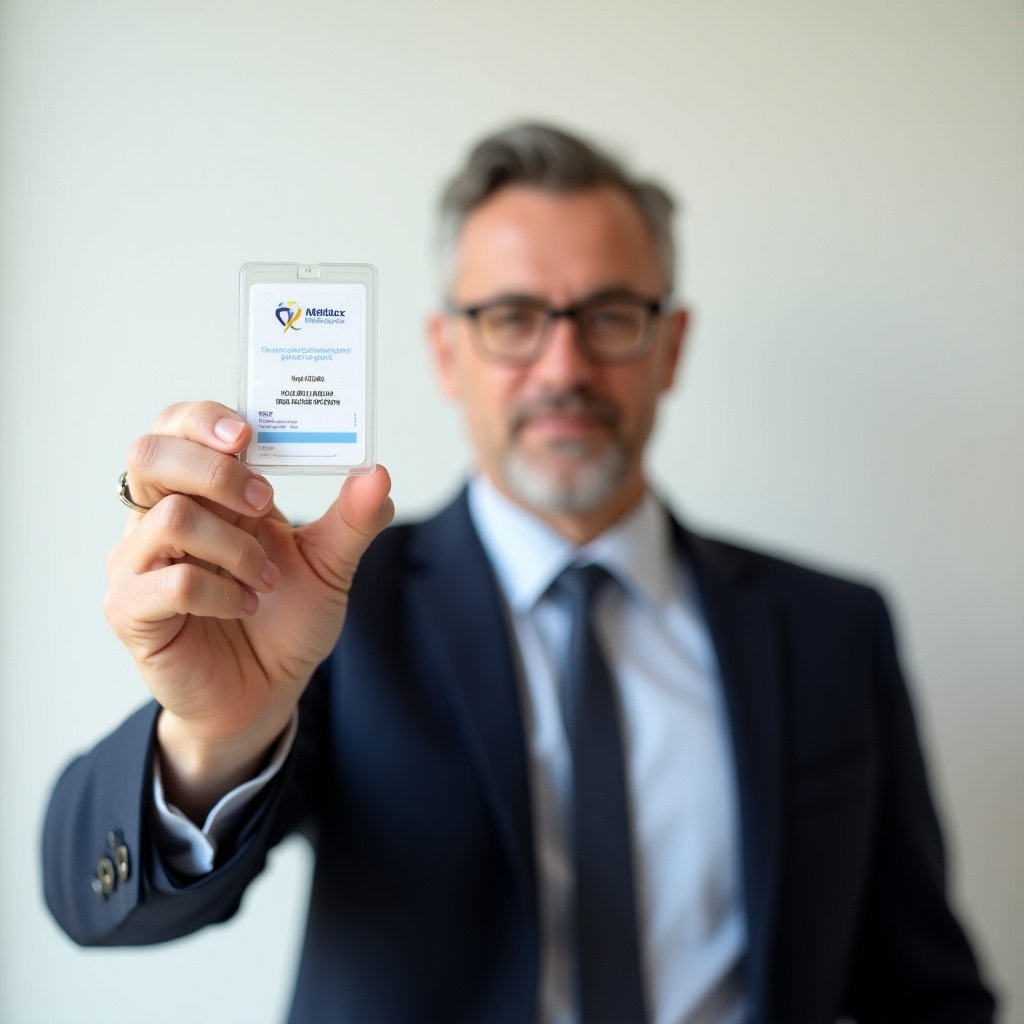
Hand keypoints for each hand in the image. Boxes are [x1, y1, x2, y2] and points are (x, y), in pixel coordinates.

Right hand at [104, 401, 393, 818]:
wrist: (266, 691)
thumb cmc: (285, 619)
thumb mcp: (330, 565)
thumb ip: (353, 519)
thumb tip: (379, 473)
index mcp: (205, 492)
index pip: (178, 427)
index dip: (205, 419)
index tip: (249, 435)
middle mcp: (161, 517)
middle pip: (150, 454)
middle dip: (216, 470)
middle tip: (263, 502)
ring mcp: (140, 563)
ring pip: (170, 517)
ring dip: (236, 546)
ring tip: (264, 579)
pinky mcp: (131, 611)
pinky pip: (169, 583)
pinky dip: (221, 592)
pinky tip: (244, 606)